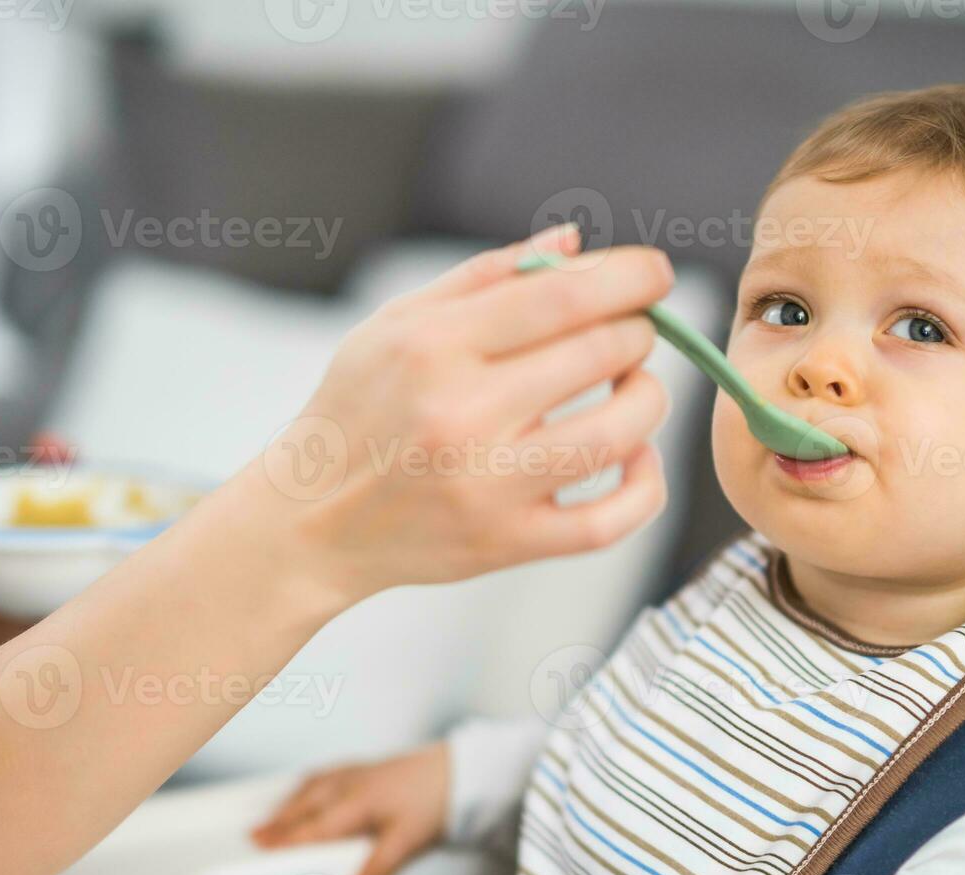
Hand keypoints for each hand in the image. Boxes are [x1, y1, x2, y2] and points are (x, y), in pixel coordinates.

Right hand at [249, 224, 673, 605]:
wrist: (310, 520)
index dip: (629, 277)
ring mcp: (490, 485)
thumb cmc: (360, 409)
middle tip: (631, 331)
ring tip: (632, 386)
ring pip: (621, 432)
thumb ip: (487, 276)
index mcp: (436, 346)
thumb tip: (574, 241)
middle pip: (602, 354)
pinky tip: (637, 456)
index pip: (563, 296)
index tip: (654, 274)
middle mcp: (464, 414)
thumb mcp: (398, 323)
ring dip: (648, 397)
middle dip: (637, 331)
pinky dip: (645, 484)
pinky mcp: (509, 543)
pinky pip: (610, 519)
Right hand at [252, 742, 449, 874]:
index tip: (261, 847)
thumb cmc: (433, 798)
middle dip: (278, 821)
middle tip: (254, 836)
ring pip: (312, 787)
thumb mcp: (407, 839)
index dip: (286, 839)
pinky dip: (308, 785)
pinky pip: (325, 774)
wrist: (455, 770)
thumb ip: (380, 867)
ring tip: (272, 817)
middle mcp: (349, 784)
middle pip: (304, 805)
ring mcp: (356, 773)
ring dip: (290, 802)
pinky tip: (308, 789)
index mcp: (355, 802)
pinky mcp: (364, 767)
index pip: (312, 826)